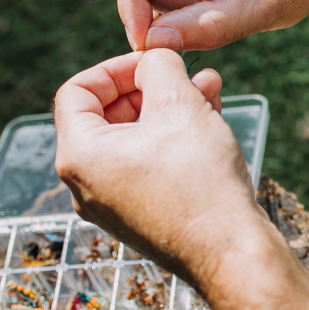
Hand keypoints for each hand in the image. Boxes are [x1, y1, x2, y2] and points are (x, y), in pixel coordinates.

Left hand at [53, 49, 268, 284]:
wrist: (231, 253)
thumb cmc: (199, 180)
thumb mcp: (178, 104)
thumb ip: (159, 67)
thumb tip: (154, 56)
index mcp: (79, 156)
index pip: (77, 91)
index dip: (116, 66)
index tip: (154, 60)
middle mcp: (86, 184)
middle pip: (106, 115)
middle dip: (149, 86)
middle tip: (186, 72)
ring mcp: (113, 205)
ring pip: (135, 139)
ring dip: (168, 108)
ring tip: (209, 87)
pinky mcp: (141, 217)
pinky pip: (149, 164)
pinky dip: (173, 138)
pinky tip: (210, 119)